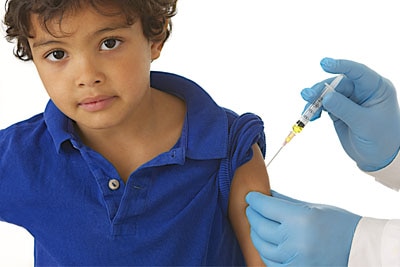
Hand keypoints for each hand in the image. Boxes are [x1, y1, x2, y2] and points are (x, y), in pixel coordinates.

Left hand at [246, 191, 360, 266]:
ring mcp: (294, 260)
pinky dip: (266, 251)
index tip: (251, 197)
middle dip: (252, 215)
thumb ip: (286, 201)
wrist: (361, 250)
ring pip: (261, 246)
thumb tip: (266, 194)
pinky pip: (270, 262)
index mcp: (300, 219)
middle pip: (259, 226)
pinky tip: (267, 242)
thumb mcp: (313, 207)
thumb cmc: (340, 225)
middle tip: (252, 208)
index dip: (254, 200)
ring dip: (256, 233)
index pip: (265, 207)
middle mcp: (295, 241)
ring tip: (258, 225)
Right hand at [301, 58, 399, 170]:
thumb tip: (325, 96)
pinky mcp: (339, 110)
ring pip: (327, 93)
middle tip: (306, 95)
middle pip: (337, 83)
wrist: (378, 157)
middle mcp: (362, 91)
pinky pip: (323, 105)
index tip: (324, 63)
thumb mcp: (364, 124)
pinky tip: (310, 118)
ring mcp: (349, 100)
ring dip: (314, 101)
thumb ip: (344, 108)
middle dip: (320, 90)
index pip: (357, 72)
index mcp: (376, 88)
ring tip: (306, 111)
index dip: (341, 66)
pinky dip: (314, 110)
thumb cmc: (381, 139)